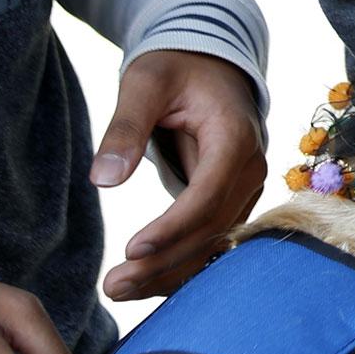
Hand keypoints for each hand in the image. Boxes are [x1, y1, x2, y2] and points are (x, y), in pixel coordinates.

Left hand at [90, 50, 265, 300]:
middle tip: (113, 286)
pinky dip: (181, 262)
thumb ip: (125, 128)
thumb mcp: (145, 83)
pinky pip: (212, 238)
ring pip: (215, 241)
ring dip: (171, 272)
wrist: (211, 62)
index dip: (172, 227)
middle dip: (164, 262)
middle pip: (211, 228)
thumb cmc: (176, 68)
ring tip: (120, 290)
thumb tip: (103, 181)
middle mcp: (251, 168)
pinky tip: (146, 281)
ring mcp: (246, 187)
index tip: (131, 249)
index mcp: (235, 138)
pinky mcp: (233, 199)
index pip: (207, 194)